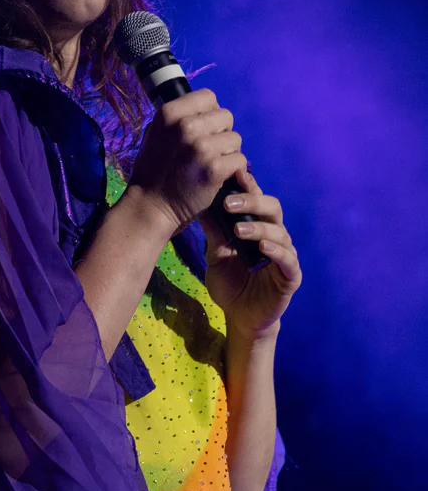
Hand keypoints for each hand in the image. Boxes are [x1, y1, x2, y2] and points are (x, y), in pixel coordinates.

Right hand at [127, 89, 247, 236]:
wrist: (150, 207)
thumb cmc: (152, 172)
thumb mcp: (155, 134)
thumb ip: (177, 119)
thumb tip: (201, 109)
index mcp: (169, 113)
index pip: (208, 96)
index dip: (210, 113)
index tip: (204, 129)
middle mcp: (185, 126)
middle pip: (226, 116)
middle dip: (221, 132)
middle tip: (209, 150)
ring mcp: (201, 148)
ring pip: (235, 138)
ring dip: (228, 152)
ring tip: (211, 165)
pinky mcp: (214, 169)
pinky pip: (240, 160)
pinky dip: (234, 170)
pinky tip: (219, 178)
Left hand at [200, 169, 301, 337]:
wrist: (239, 317)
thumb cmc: (230, 282)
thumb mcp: (215, 254)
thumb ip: (213, 230)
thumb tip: (198, 201)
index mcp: (258, 226)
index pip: (256, 199)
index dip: (248, 186)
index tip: (233, 174)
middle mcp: (274, 236)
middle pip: (272, 209)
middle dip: (252, 201)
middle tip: (229, 202)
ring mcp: (284, 255)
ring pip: (280, 233)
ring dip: (259, 228)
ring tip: (239, 229)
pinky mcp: (291, 276)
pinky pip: (288, 260)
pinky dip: (277, 252)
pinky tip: (263, 248)